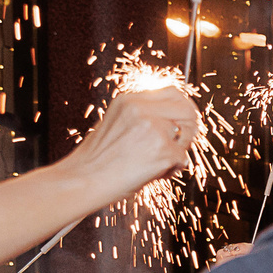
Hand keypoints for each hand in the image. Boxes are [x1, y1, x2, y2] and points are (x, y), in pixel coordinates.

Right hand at [60, 85, 201, 206]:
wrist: (84, 180)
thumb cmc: (97, 160)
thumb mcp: (116, 125)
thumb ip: (141, 118)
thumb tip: (174, 124)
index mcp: (129, 100)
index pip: (172, 93)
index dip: (184, 108)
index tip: (187, 121)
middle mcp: (142, 110)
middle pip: (187, 111)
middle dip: (189, 130)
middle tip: (179, 147)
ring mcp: (154, 129)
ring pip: (185, 138)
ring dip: (176, 153)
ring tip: (153, 164)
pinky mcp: (163, 150)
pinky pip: (182, 160)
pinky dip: (171, 171)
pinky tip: (150, 174)